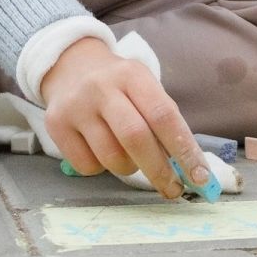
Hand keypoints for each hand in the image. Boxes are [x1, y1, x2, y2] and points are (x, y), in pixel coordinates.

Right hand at [41, 36, 208, 199]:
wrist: (70, 67)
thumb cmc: (119, 85)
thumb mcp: (143, 88)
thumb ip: (163, 122)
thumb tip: (188, 169)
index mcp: (132, 75)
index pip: (163, 115)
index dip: (185, 150)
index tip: (200, 178)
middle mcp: (102, 87)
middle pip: (135, 138)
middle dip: (159, 171)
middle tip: (173, 189)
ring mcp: (76, 106)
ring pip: (111, 158)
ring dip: (129, 169)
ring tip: (130, 158)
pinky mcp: (56, 125)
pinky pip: (88, 166)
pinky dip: (102, 168)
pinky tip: (101, 150)